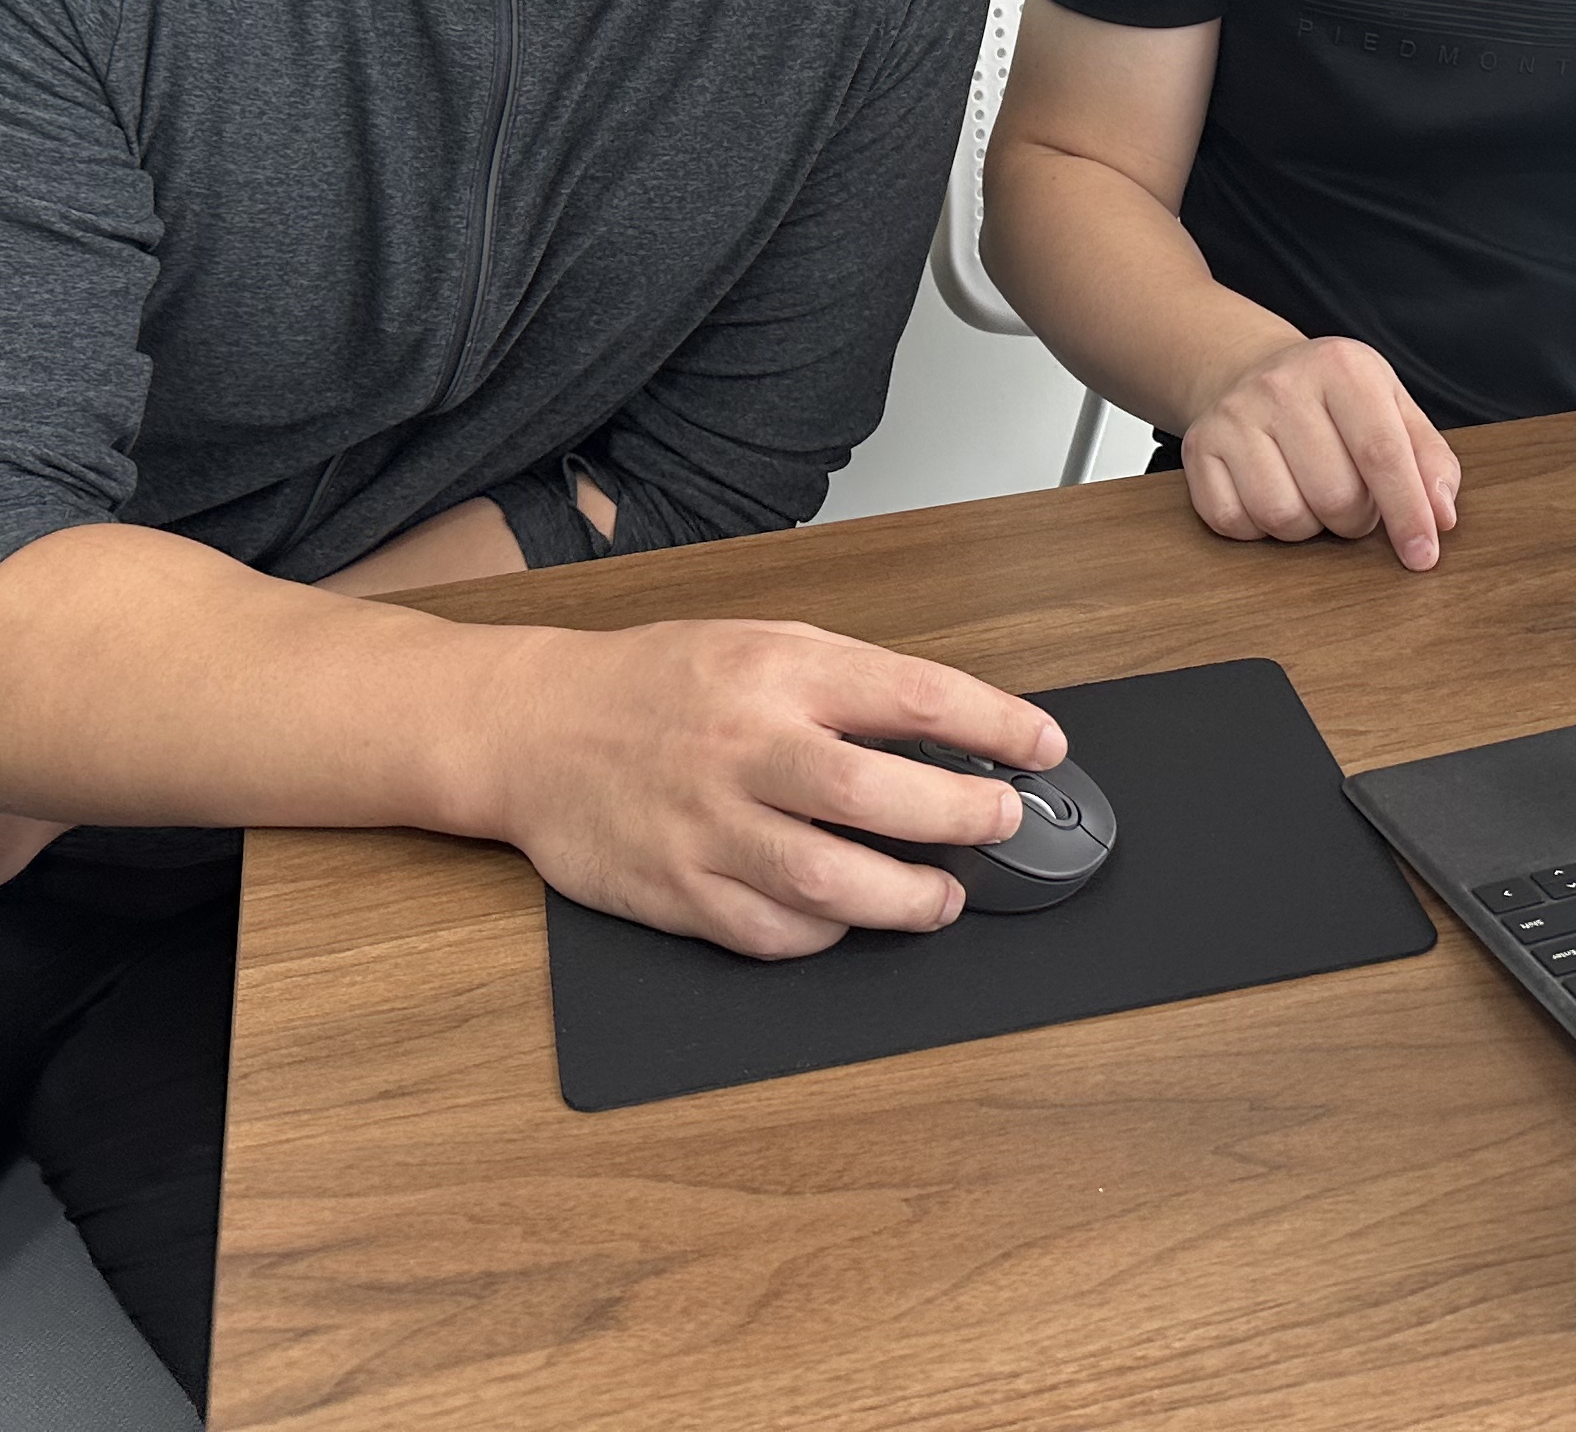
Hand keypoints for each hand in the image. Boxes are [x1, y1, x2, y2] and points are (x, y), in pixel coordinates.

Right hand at [476, 618, 1066, 957]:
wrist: (532, 728)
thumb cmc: (657, 683)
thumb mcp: (758, 644)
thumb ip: (846, 684)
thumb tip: (949, 731)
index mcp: (777, 671)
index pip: (912, 696)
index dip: (995, 726)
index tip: (1044, 747)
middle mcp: (747, 746)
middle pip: (880, 794)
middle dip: (964, 818)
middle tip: (1002, 825)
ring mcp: (710, 825)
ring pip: (831, 880)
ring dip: (907, 898)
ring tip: (942, 897)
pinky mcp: (678, 891)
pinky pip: (773, 931)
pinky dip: (824, 931)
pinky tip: (846, 914)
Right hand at [1177, 335, 1459, 569]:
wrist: (1248, 370)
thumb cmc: (1333, 399)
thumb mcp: (1391, 407)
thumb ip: (1428, 459)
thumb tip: (1440, 516)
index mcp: (1342, 368)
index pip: (1382, 453)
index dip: (1407, 513)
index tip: (1423, 555)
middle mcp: (1282, 385)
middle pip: (1334, 496)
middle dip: (1356, 519)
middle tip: (1354, 502)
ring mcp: (1233, 416)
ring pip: (1283, 516)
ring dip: (1309, 527)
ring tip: (1312, 496)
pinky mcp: (1198, 449)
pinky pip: (1235, 523)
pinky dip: (1260, 529)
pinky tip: (1272, 495)